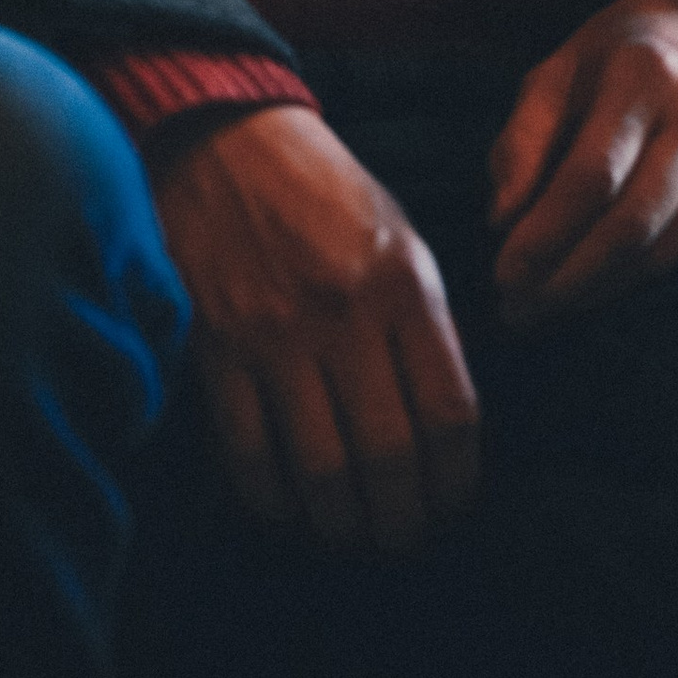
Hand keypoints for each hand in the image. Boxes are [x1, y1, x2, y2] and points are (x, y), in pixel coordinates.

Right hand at [149, 105, 480, 553]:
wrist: (225, 140)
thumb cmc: (325, 192)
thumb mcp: (400, 237)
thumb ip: (424, 323)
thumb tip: (444, 422)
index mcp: (405, 284)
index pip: (450, 412)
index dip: (459, 478)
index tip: (454, 503)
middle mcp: (346, 314)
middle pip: (391, 455)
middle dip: (404, 518)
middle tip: (404, 537)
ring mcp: (277, 336)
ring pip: (321, 469)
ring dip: (342, 522)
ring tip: (351, 533)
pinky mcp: (218, 350)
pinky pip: (247, 454)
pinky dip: (272, 499)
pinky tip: (288, 508)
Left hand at [486, 0, 677, 326]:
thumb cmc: (623, 57)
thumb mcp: (561, 69)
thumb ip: (523, 139)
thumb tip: (502, 220)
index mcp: (642, 70)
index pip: (591, 175)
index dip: (544, 236)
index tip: (502, 276)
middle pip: (631, 223)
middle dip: (568, 278)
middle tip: (520, 311)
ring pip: (666, 247)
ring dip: (601, 287)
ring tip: (552, 306)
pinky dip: (641, 273)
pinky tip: (603, 283)